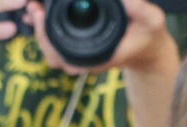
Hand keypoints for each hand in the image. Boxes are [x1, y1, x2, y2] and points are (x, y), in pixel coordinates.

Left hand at [26, 0, 176, 73]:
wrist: (150, 47)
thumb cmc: (150, 35)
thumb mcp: (153, 20)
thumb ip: (141, 9)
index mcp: (101, 56)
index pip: (64, 55)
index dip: (47, 35)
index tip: (41, 14)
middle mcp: (89, 60)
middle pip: (52, 55)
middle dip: (39, 30)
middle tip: (34, 6)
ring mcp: (83, 56)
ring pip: (52, 52)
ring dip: (40, 30)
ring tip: (35, 6)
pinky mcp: (80, 49)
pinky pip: (57, 44)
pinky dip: (47, 29)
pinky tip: (43, 11)